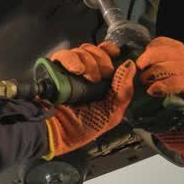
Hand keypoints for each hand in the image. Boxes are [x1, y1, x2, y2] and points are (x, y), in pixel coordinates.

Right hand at [43, 42, 135, 157]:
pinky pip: (63, 55)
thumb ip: (124, 91)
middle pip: (94, 50)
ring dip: (89, 62)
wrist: (57, 133)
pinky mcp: (52, 69)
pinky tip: (76, 70)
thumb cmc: (83, 128)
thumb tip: (130, 65)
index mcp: (99, 81)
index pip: (105, 55)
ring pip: (80, 51)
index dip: (110, 51)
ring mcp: (67, 69)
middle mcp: (83, 72)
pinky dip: (71, 60)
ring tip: (88, 78)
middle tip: (101, 76)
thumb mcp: (111, 114)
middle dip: (102, 60)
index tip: (115, 54)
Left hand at [137, 38, 183, 179]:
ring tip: (146, 83)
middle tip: (139, 65)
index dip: (154, 48)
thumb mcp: (156, 112)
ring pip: (181, 62)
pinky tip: (156, 90)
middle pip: (175, 50)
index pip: (170, 47)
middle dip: (154, 55)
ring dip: (160, 69)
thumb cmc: (180, 132)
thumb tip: (123, 87)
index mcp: (182, 71)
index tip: (138, 59)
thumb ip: (145, 98)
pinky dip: (170, 83)